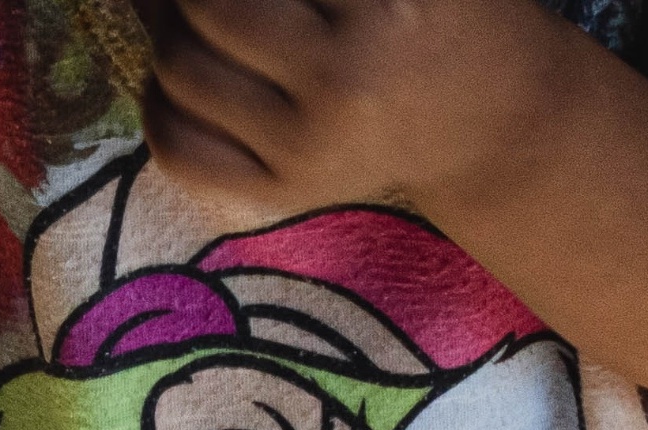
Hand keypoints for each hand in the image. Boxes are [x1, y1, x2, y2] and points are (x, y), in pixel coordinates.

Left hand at [141, 0, 546, 213]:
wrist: (491, 124)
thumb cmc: (443, 17)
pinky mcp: (283, 192)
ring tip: (174, 11)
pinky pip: (181, 150)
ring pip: (182, 74)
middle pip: (208, 8)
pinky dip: (156, 105)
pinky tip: (169, 74)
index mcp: (384, 4)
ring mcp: (307, 146)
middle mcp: (343, 78)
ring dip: (161, 28)